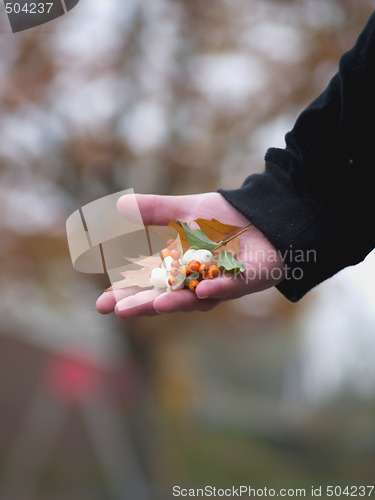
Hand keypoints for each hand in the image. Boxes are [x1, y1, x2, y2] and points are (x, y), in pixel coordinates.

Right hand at [96, 192, 284, 316]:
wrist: (264, 213)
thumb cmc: (224, 216)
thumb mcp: (184, 209)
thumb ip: (154, 210)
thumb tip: (118, 206)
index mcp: (180, 268)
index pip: (148, 284)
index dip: (126, 294)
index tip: (102, 304)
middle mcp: (197, 281)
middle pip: (167, 296)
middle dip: (144, 304)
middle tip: (119, 311)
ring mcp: (221, 283)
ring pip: (197, 298)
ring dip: (178, 302)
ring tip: (155, 306)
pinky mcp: (247, 279)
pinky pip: (231, 286)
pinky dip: (218, 288)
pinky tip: (204, 291)